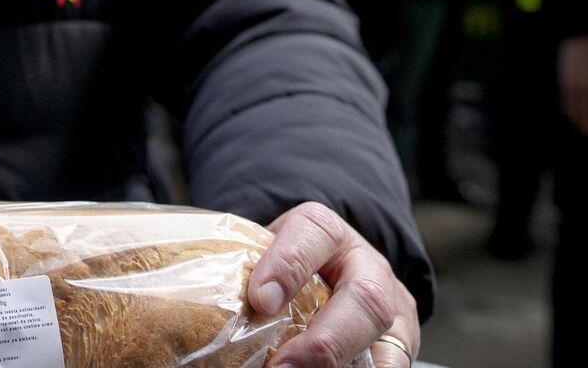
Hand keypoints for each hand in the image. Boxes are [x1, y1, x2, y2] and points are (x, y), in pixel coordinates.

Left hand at [249, 202, 418, 367]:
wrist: (332, 270)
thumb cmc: (282, 266)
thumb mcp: (264, 254)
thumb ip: (241, 271)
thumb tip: (184, 310)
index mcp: (326, 233)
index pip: (312, 234)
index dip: (289, 264)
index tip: (259, 299)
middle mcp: (368, 268)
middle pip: (366, 300)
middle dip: (326, 342)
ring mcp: (393, 310)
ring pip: (389, 343)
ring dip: (344, 367)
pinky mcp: (403, 344)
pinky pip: (391, 367)